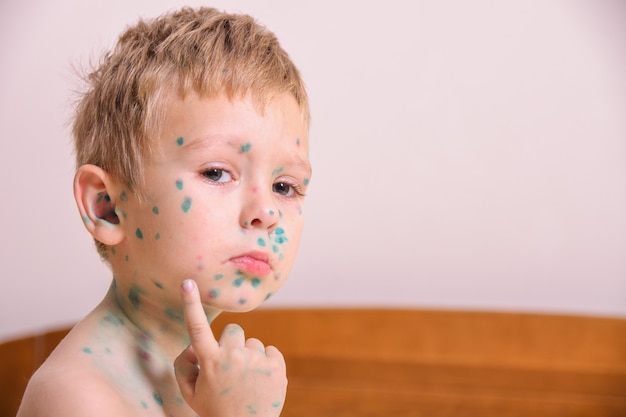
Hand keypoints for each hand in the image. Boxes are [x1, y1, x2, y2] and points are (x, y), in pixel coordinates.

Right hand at [174, 279, 286, 416]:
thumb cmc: (216, 410)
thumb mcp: (191, 393)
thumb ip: (184, 365)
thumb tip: (192, 344)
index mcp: (209, 362)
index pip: (196, 328)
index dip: (190, 303)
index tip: (187, 282)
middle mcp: (233, 357)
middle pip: (233, 330)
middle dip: (231, 344)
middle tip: (229, 368)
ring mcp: (256, 361)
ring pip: (252, 343)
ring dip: (249, 356)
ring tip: (246, 381)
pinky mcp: (276, 366)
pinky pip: (270, 351)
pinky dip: (267, 363)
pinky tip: (260, 381)